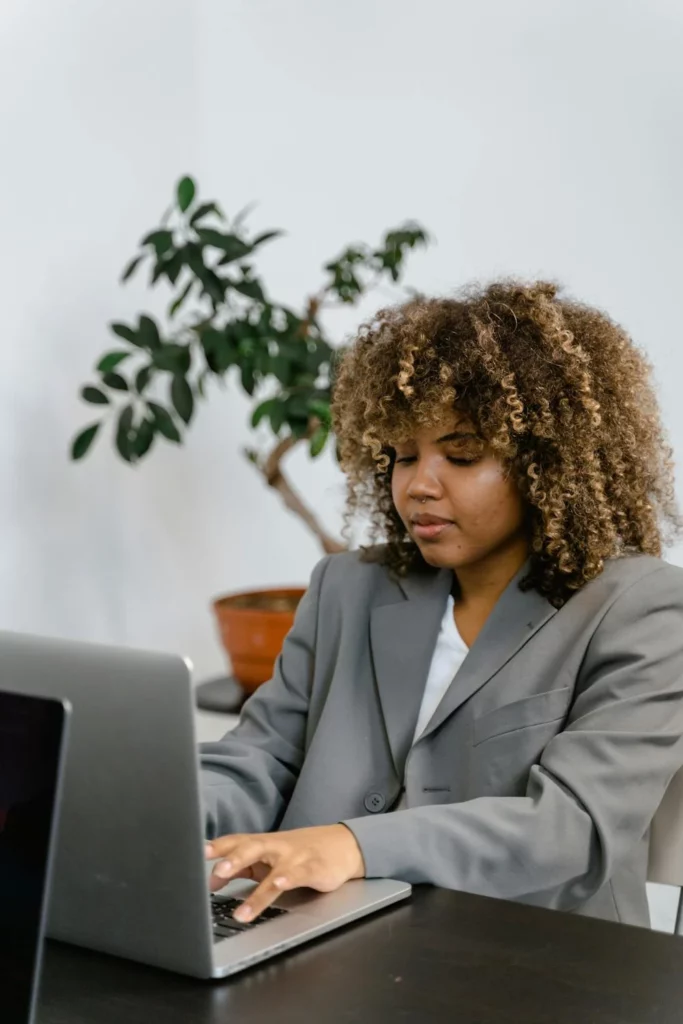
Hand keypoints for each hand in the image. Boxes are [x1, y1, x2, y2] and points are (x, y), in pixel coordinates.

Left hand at [205, 824, 365, 922]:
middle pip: (252, 848)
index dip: (217, 847)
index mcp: (263, 843)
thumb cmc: (299, 852)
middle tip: (215, 873)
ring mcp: (295, 857)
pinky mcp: (314, 868)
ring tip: (241, 911)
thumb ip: (241, 868)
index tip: (196, 853)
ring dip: (257, 892)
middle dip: (233, 860)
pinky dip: (289, 879)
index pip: (236, 841)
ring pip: (274, 872)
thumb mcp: (268, 858)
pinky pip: (300, 875)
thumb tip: (211, 880)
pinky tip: (280, 886)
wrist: (342, 844)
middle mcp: (276, 847)